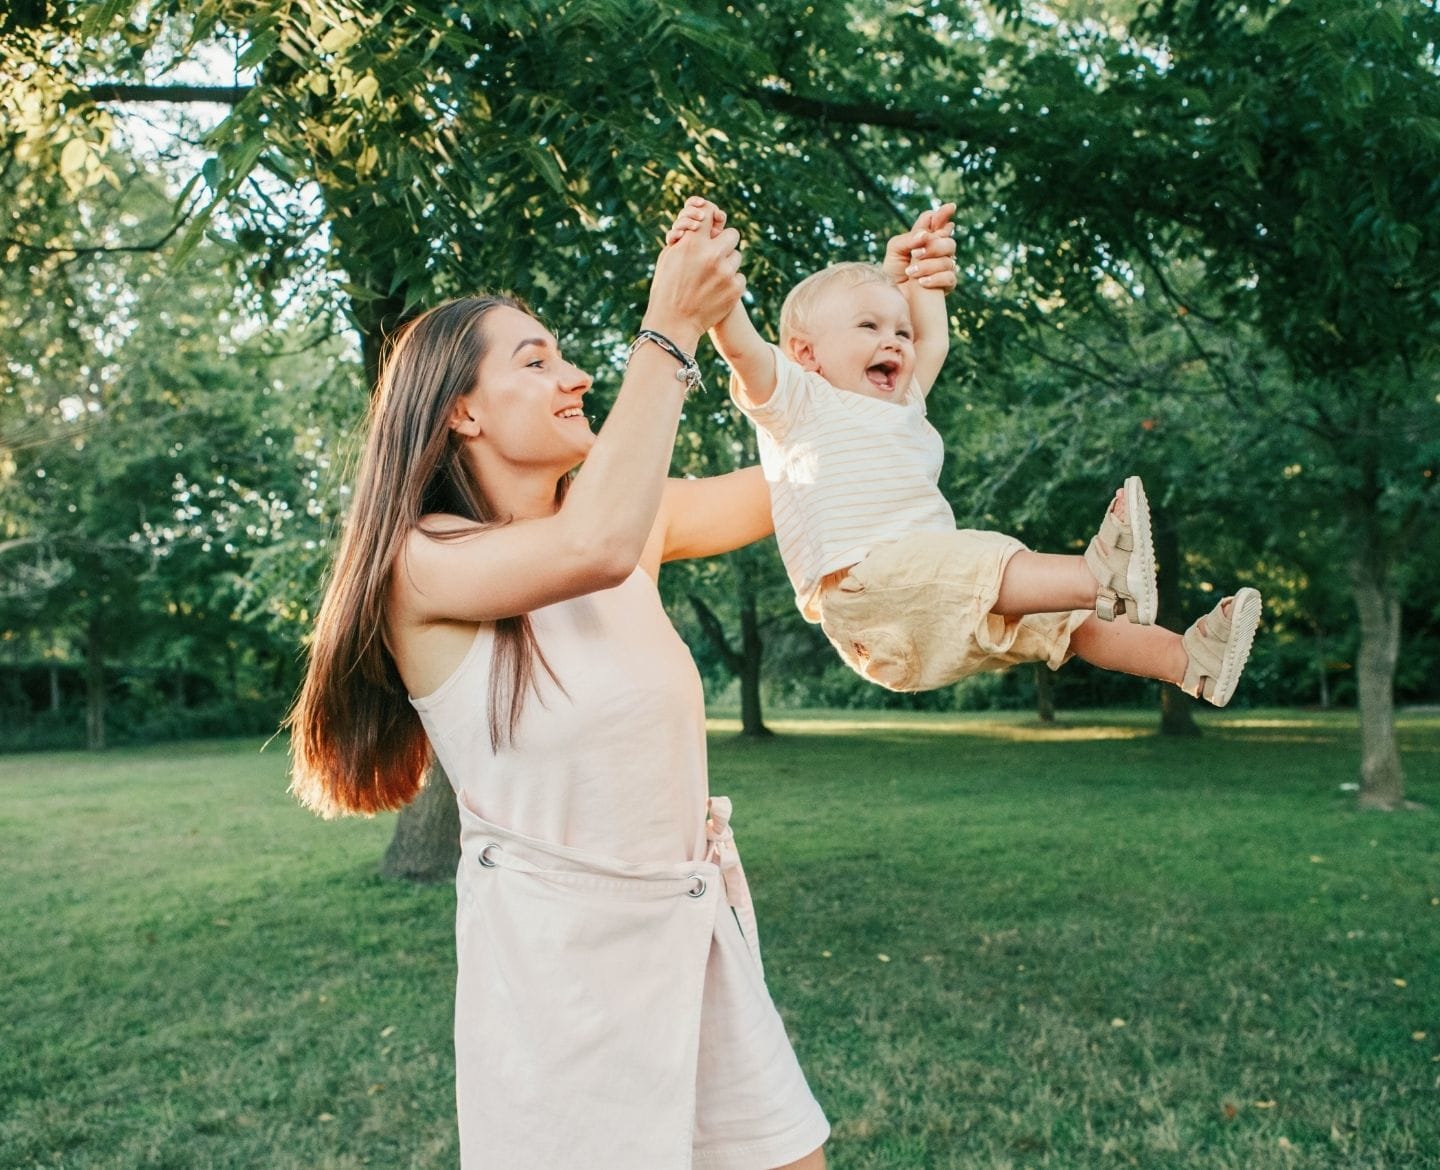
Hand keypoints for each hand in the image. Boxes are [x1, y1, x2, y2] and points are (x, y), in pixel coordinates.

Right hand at [645, 201, 744, 342]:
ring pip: (737, 256)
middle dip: (724, 243)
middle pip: (732, 234)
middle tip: (716, 253)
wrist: (673, 323)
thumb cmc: (666, 287)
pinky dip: (731, 282)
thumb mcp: (668, 257)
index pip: (709, 213)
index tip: (712, 222)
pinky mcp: (736, 289)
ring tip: (712, 277)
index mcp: (692, 243)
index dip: (711, 217)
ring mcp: (726, 272)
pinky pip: (740, 276)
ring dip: (728, 263)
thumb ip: (686, 238)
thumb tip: (700, 222)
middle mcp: (711, 255)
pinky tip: (717, 290)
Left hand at [883, 202, 956, 292]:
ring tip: (911, 273)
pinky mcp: (946, 285)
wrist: (891, 298)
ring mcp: (944, 268)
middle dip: (933, 246)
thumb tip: (926, 234)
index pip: (938, 222)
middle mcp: (938, 252)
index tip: (950, 207)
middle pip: (948, 241)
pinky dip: (935, 279)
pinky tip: (921, 283)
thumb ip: (909, 238)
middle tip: (915, 254)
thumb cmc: (892, 272)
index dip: (944, 214)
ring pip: (949, 260)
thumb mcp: (894, 250)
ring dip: (928, 265)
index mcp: (926, 239)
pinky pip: (950, 278)